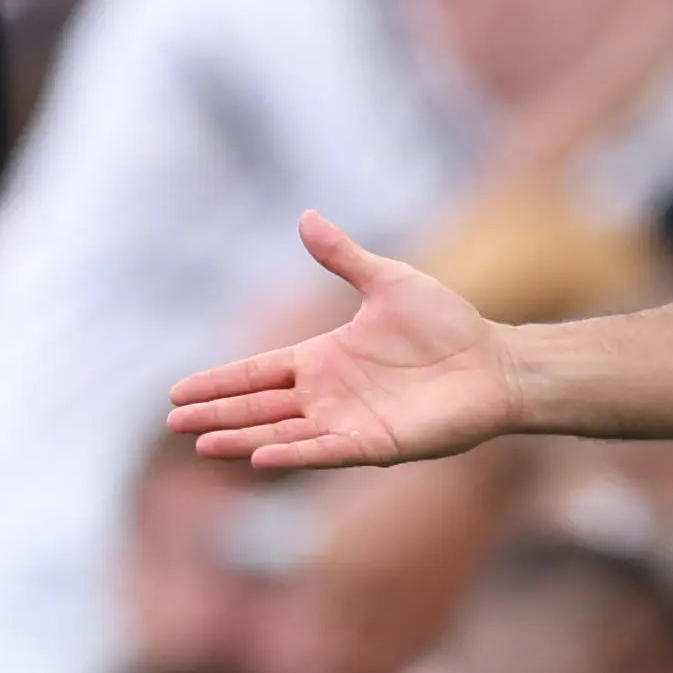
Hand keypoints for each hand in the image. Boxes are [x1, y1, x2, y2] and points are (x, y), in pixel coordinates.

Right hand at [167, 211, 518, 470]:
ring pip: (283, 434)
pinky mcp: (375, 444)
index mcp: (324, 358)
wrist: (496, 362)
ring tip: (204, 444)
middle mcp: (328, 394)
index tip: (177, 392)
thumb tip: (306, 215)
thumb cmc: (448, 324)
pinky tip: (261, 456)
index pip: (258, 373)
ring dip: (244, 439)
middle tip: (176, 421)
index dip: (221, 382)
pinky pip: (326, 451)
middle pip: (260, 407)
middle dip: (218, 415)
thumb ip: (344, 257)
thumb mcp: (389, 282)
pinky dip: (294, 454)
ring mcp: (348, 421)